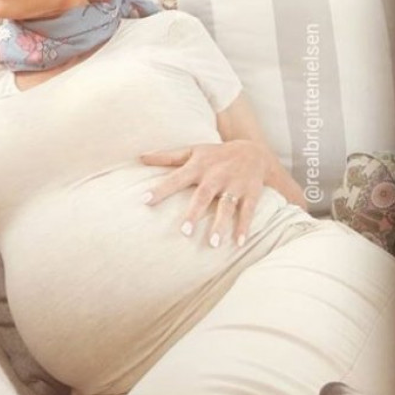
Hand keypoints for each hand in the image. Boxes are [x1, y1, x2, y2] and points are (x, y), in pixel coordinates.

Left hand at [141, 140, 268, 247]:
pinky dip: (244, 227)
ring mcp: (234, 185)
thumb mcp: (192, 151)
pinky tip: (239, 243)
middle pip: (203, 195)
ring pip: (227, 206)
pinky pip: (248, 211)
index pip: (176, 179)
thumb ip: (167, 156)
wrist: (254, 151)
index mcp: (198, 166)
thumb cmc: (215, 154)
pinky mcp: (251, 193)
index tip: (144, 201)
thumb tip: (140, 157)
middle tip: (184, 232)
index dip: (161, 189)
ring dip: (220, 225)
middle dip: (194, 213)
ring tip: (212, 244)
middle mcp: (216, 176)